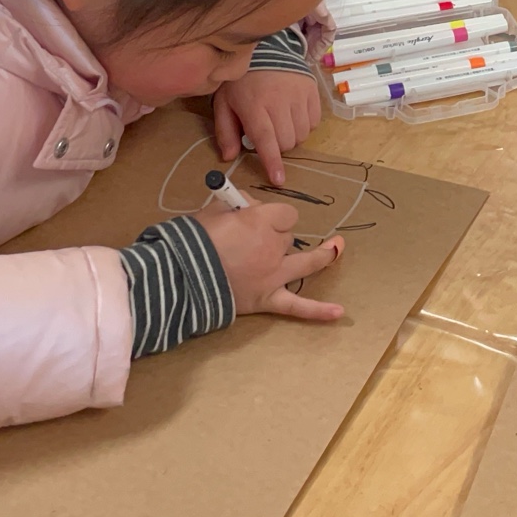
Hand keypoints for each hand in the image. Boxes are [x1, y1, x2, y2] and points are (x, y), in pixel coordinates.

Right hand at [195, 203, 345, 319]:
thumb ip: (237, 204)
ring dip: (321, 256)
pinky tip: (339, 312)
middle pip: (288, 237)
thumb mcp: (213, 210)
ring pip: (305, 262)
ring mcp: (273, 275)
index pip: (285, 213)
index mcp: (261, 222)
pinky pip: (297, 306)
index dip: (272, 215)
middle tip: (249, 240)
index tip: (253, 217)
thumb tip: (248, 206)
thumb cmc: (192, 240)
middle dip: (275, 235)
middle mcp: (273, 247)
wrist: (178, 278)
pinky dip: (318, 311)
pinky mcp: (267, 298)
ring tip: (335, 248)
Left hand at [214, 70, 322, 185]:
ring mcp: (299, 95)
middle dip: (278, 146)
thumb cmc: (242, 81)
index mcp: (254, 105)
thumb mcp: (224, 103)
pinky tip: (293, 115)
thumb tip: (229, 156)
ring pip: (302, 134)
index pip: (266, 139)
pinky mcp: (312, 91)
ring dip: (292, 136)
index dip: (272, 161)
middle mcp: (279, 100)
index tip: (278, 179)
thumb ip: (226, 131)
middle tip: (269, 134)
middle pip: (286, 141)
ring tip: (281, 123)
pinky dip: (304, 125)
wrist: (266, 50)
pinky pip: (314, 122)